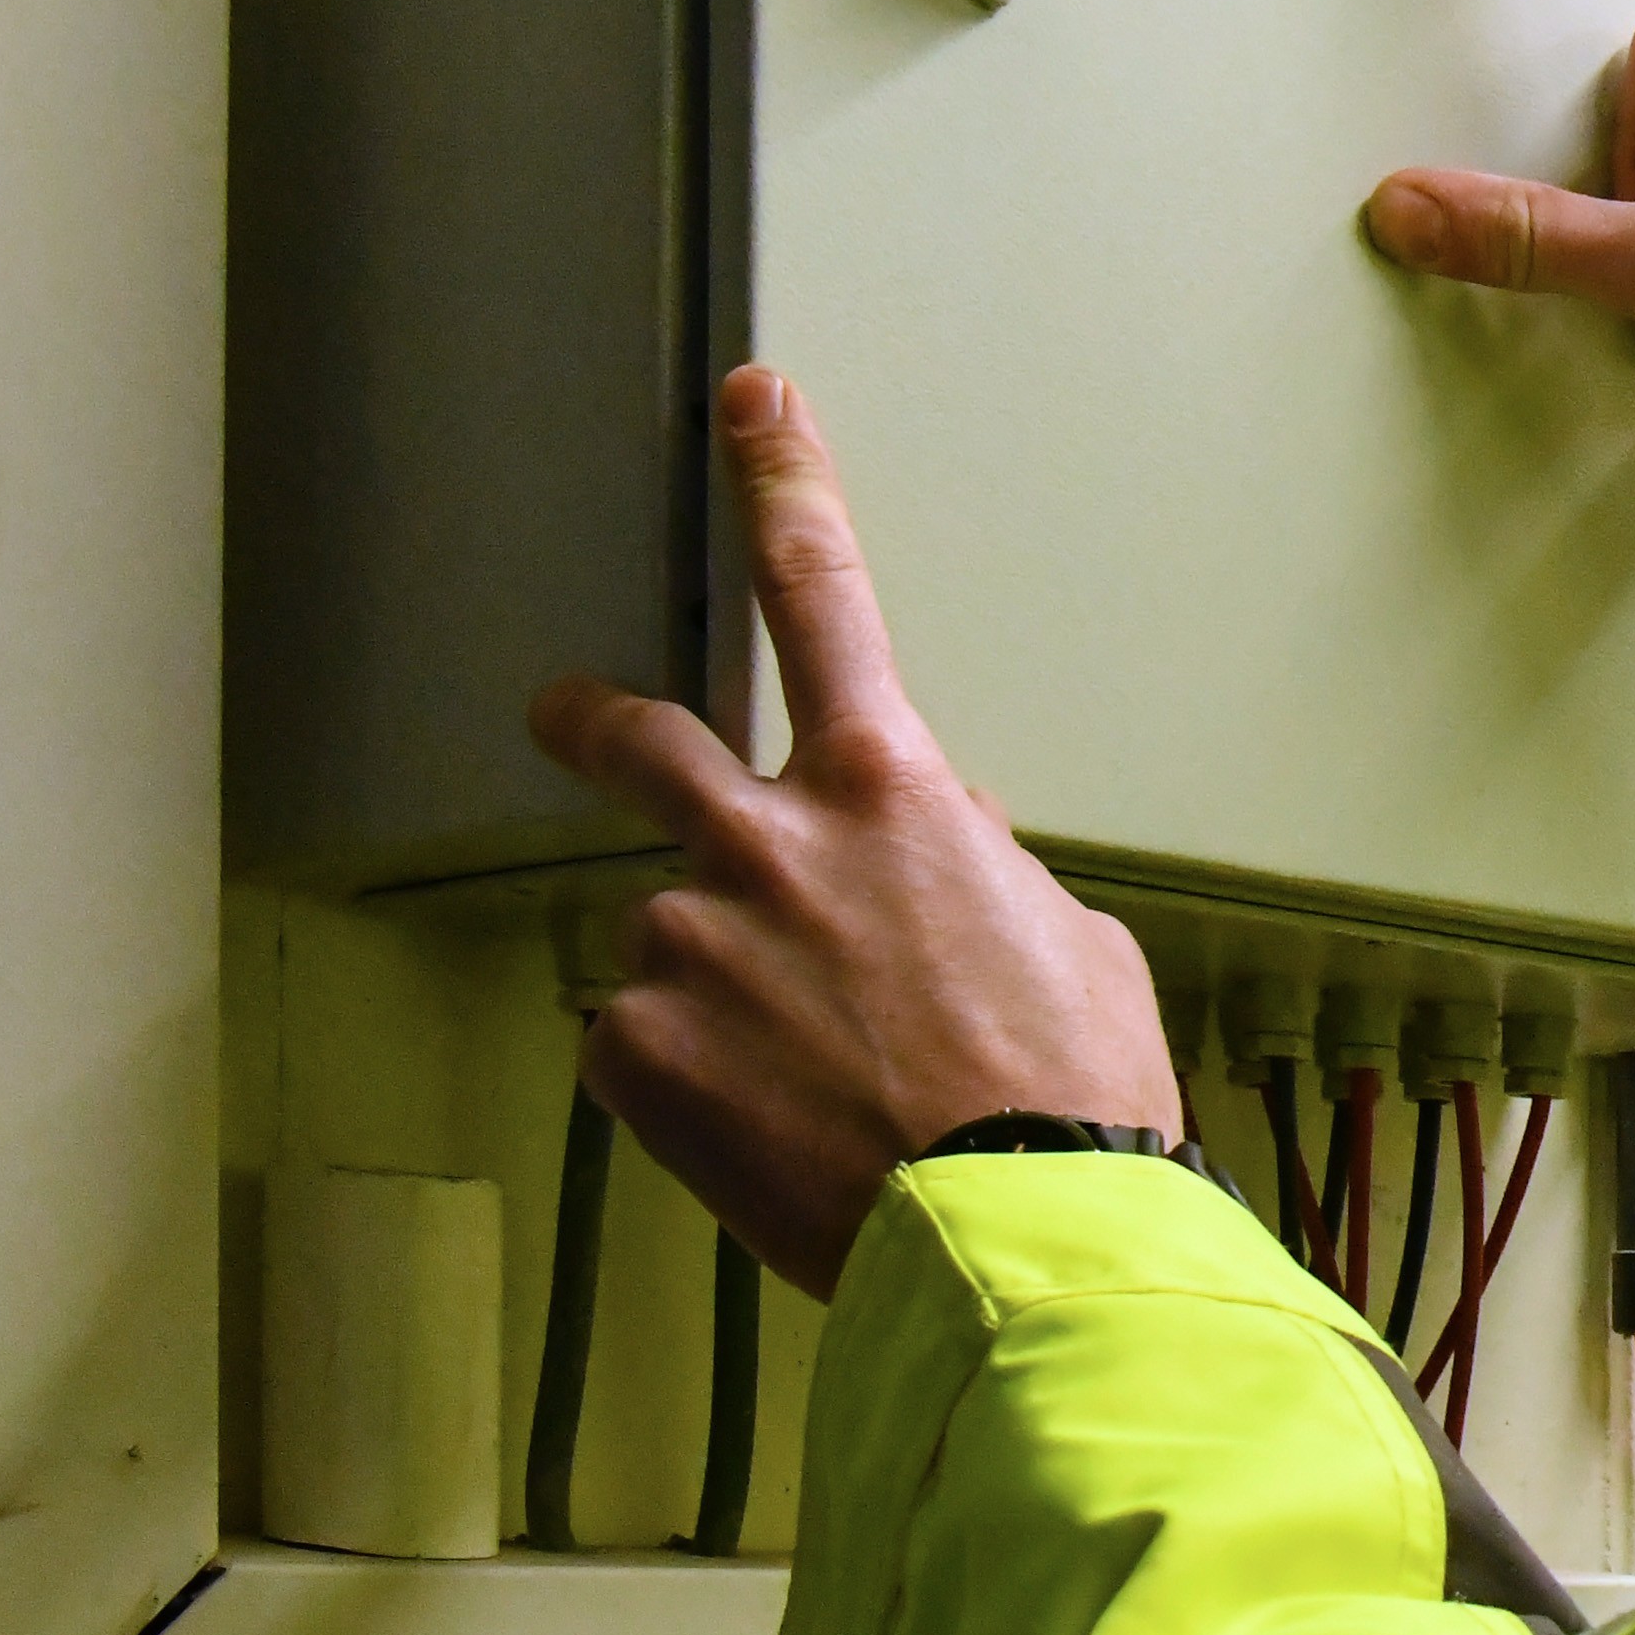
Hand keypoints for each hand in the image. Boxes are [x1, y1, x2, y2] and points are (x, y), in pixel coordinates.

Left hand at [531, 367, 1180, 1296]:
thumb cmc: (1066, 1093)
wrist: (1007, 1233)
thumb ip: (984, 871)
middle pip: (638, 738)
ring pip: (670, 935)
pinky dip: (693, 1084)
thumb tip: (940, 848)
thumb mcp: (1070, 944)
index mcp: (894, 791)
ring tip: (802, 1083)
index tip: (751, 402)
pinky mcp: (636, 1050)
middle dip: (590, 720)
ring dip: (714, 989)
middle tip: (565, 716)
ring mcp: (689, 943)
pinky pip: (642, 1048)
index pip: (825, 592)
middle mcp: (771, 840)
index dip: (784, 480)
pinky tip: (770, 1130)